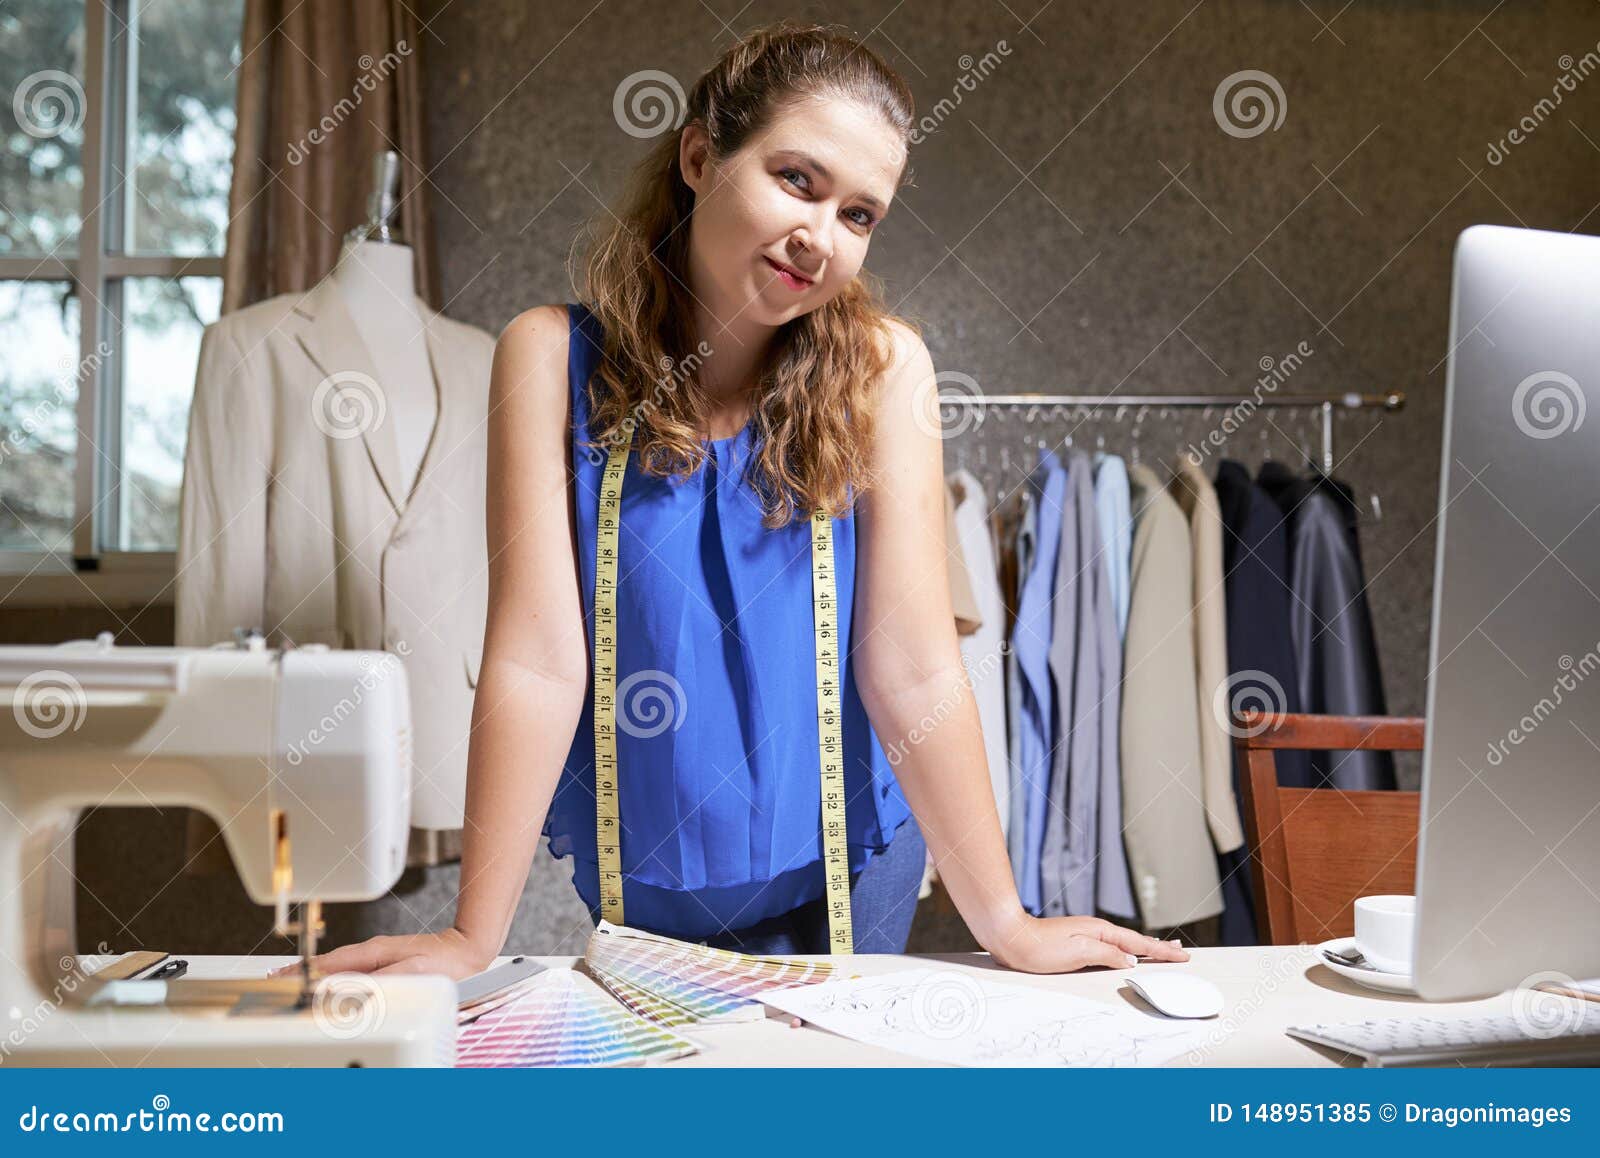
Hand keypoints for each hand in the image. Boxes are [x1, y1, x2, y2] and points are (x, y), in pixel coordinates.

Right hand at [265, 927, 492, 981]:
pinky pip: (348, 969)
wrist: (468, 951)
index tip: (282, 981)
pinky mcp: (382, 961)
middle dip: (299, 971)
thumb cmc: (445, 963)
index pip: (330, 964)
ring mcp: (376, 956)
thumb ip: (384, 981)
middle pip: (327, 963)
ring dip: (312, 972)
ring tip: (290, 981)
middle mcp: (371, 952)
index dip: (304, 973)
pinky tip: (325, 982)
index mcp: (373, 953)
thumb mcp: (414, 972)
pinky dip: (330, 974)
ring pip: (336, 965)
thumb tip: (357, 989)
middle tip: (273, 983)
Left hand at [983, 913, 1190, 973]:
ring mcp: (1087, 936)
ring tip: (1161, 949)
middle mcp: (1097, 931)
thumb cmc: (1041, 947)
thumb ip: (1108, 954)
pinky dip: (1126, 949)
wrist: (1012, 938)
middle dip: (1159, 947)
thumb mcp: (1079, 952)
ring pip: (1124, 943)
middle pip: (1136, 940)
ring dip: (1145, 947)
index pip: (1139, 943)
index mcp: (1101, 932)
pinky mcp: (1077, 944)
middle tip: (1180, 951)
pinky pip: (1111, 947)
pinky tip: (1125, 953)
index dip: (1162, 951)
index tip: (1183, 955)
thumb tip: (1131, 959)